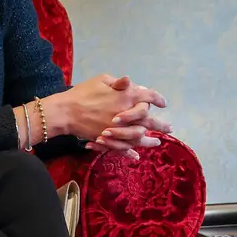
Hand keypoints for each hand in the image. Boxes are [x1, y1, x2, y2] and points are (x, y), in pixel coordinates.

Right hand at [48, 75, 167, 157]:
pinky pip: (121, 149)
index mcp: (125, 96)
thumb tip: (131, 82)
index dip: (156, 98)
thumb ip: (118, 83)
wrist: (65, 111)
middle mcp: (125, 114)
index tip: (162, 103)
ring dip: (149, 141)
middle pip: (148, 120)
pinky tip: (135, 156)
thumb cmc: (83, 93)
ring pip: (138, 137)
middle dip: (160, 125)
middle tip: (170, 128)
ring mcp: (117, 129)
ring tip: (157, 143)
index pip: (147, 96)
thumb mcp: (101, 80)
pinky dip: (129, 153)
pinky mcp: (107, 140)